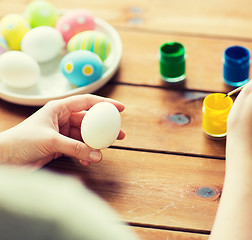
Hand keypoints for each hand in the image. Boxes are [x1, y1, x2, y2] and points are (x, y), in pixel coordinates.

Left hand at [0, 94, 124, 168]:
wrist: (4, 158)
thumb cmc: (21, 141)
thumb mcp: (50, 141)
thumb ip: (75, 147)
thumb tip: (98, 155)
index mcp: (59, 108)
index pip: (86, 102)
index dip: (105, 104)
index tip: (120, 109)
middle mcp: (62, 119)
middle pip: (89, 121)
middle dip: (105, 128)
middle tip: (120, 134)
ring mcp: (62, 133)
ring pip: (85, 136)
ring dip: (96, 143)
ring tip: (107, 149)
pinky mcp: (60, 146)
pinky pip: (79, 148)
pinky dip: (85, 154)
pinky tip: (89, 160)